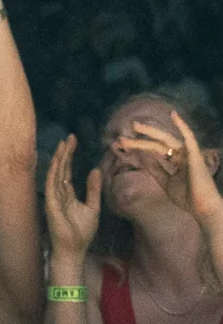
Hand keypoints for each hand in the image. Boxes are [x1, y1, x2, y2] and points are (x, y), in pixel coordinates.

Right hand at [43, 135, 99, 272]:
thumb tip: (94, 170)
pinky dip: (54, 172)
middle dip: (65, 153)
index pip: (67, 171)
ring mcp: (54, 198)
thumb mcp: (93, 207)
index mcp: (68, 194)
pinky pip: (51, 184)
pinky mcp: (51, 203)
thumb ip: (93, 189)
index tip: (74, 141)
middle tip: (70, 137)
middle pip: (61, 169)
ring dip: (59, 158)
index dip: (70, 156)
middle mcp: (59, 194)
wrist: (74, 249)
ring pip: (55, 173)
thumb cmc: (82, 232)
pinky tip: (58, 161)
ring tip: (63, 144)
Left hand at [122, 113, 222, 231]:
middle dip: (139, 139)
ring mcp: (189, 154)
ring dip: (150, 132)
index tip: (122, 145)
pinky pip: (189, 137)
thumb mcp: (166, 182)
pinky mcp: (195, 155)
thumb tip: (142, 158)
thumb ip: (155, 169)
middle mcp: (182, 155)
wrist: (201, 208)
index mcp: (176, 161)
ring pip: (166, 139)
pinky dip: (182, 126)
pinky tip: (173, 115)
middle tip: (121, 137)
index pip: (154, 150)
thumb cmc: (187, 198)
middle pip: (157, 143)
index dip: (139, 147)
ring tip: (134, 125)